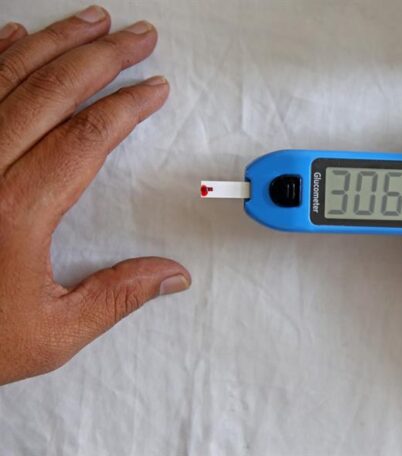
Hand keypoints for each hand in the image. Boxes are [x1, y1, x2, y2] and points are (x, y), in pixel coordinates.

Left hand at [0, 7, 189, 385]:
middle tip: (138, 36)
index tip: (155, 88)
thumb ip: (116, 298)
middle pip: (51, 92)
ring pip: (7, 78)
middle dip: (102, 56)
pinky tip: (15, 37)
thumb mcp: (50, 333)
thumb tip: (171, 275)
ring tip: (92, 20)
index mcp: (14, 212)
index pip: (86, 137)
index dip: (127, 106)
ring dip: (54, 43)